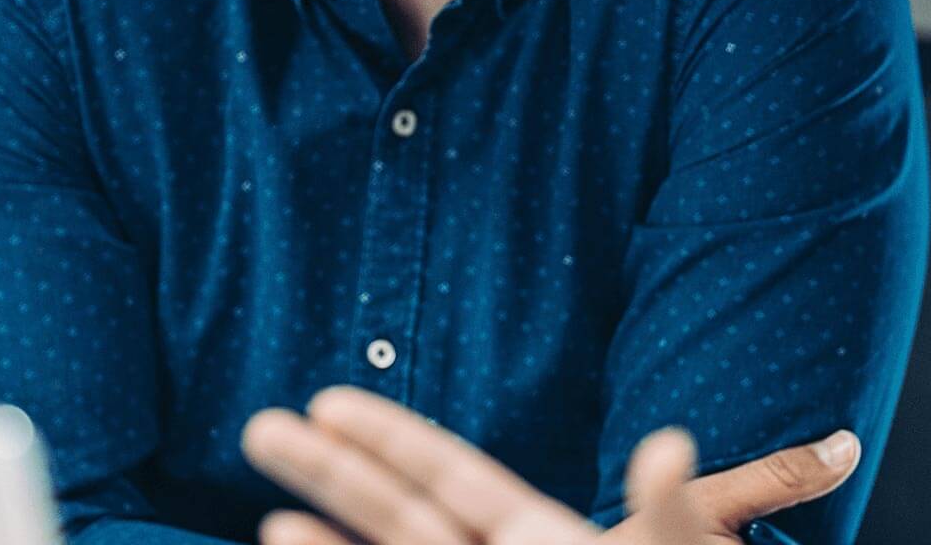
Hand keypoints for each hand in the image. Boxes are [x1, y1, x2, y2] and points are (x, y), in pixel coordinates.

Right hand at [241, 386, 859, 544]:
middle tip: (258, 425)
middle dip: (330, 471)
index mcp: (540, 535)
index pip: (449, 473)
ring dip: (327, 540)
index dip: (389, 437)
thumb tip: (672, 442)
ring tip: (266, 513)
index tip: (327, 400)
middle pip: (395, 510)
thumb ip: (670, 509)